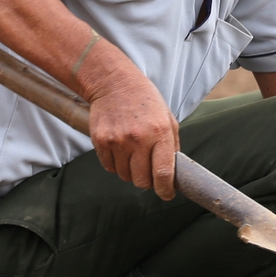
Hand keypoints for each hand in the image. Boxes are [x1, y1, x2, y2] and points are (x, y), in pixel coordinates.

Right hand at [86, 69, 179, 198]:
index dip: (166, 189)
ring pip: (125, 176)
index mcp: (160, 132)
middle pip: (142, 180)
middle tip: (148, 171)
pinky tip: (120, 149)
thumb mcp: (167, 117)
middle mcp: (139, 138)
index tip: (167, 194)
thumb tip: (174, 173)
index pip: (163, 173)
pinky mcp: (101, 141)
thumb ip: (172, 145)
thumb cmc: (144, 100)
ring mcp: (118, 140)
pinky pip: (109, 167)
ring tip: (132, 154)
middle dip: (147, 180)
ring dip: (130, 172)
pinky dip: (116, 164)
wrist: (113, 82)